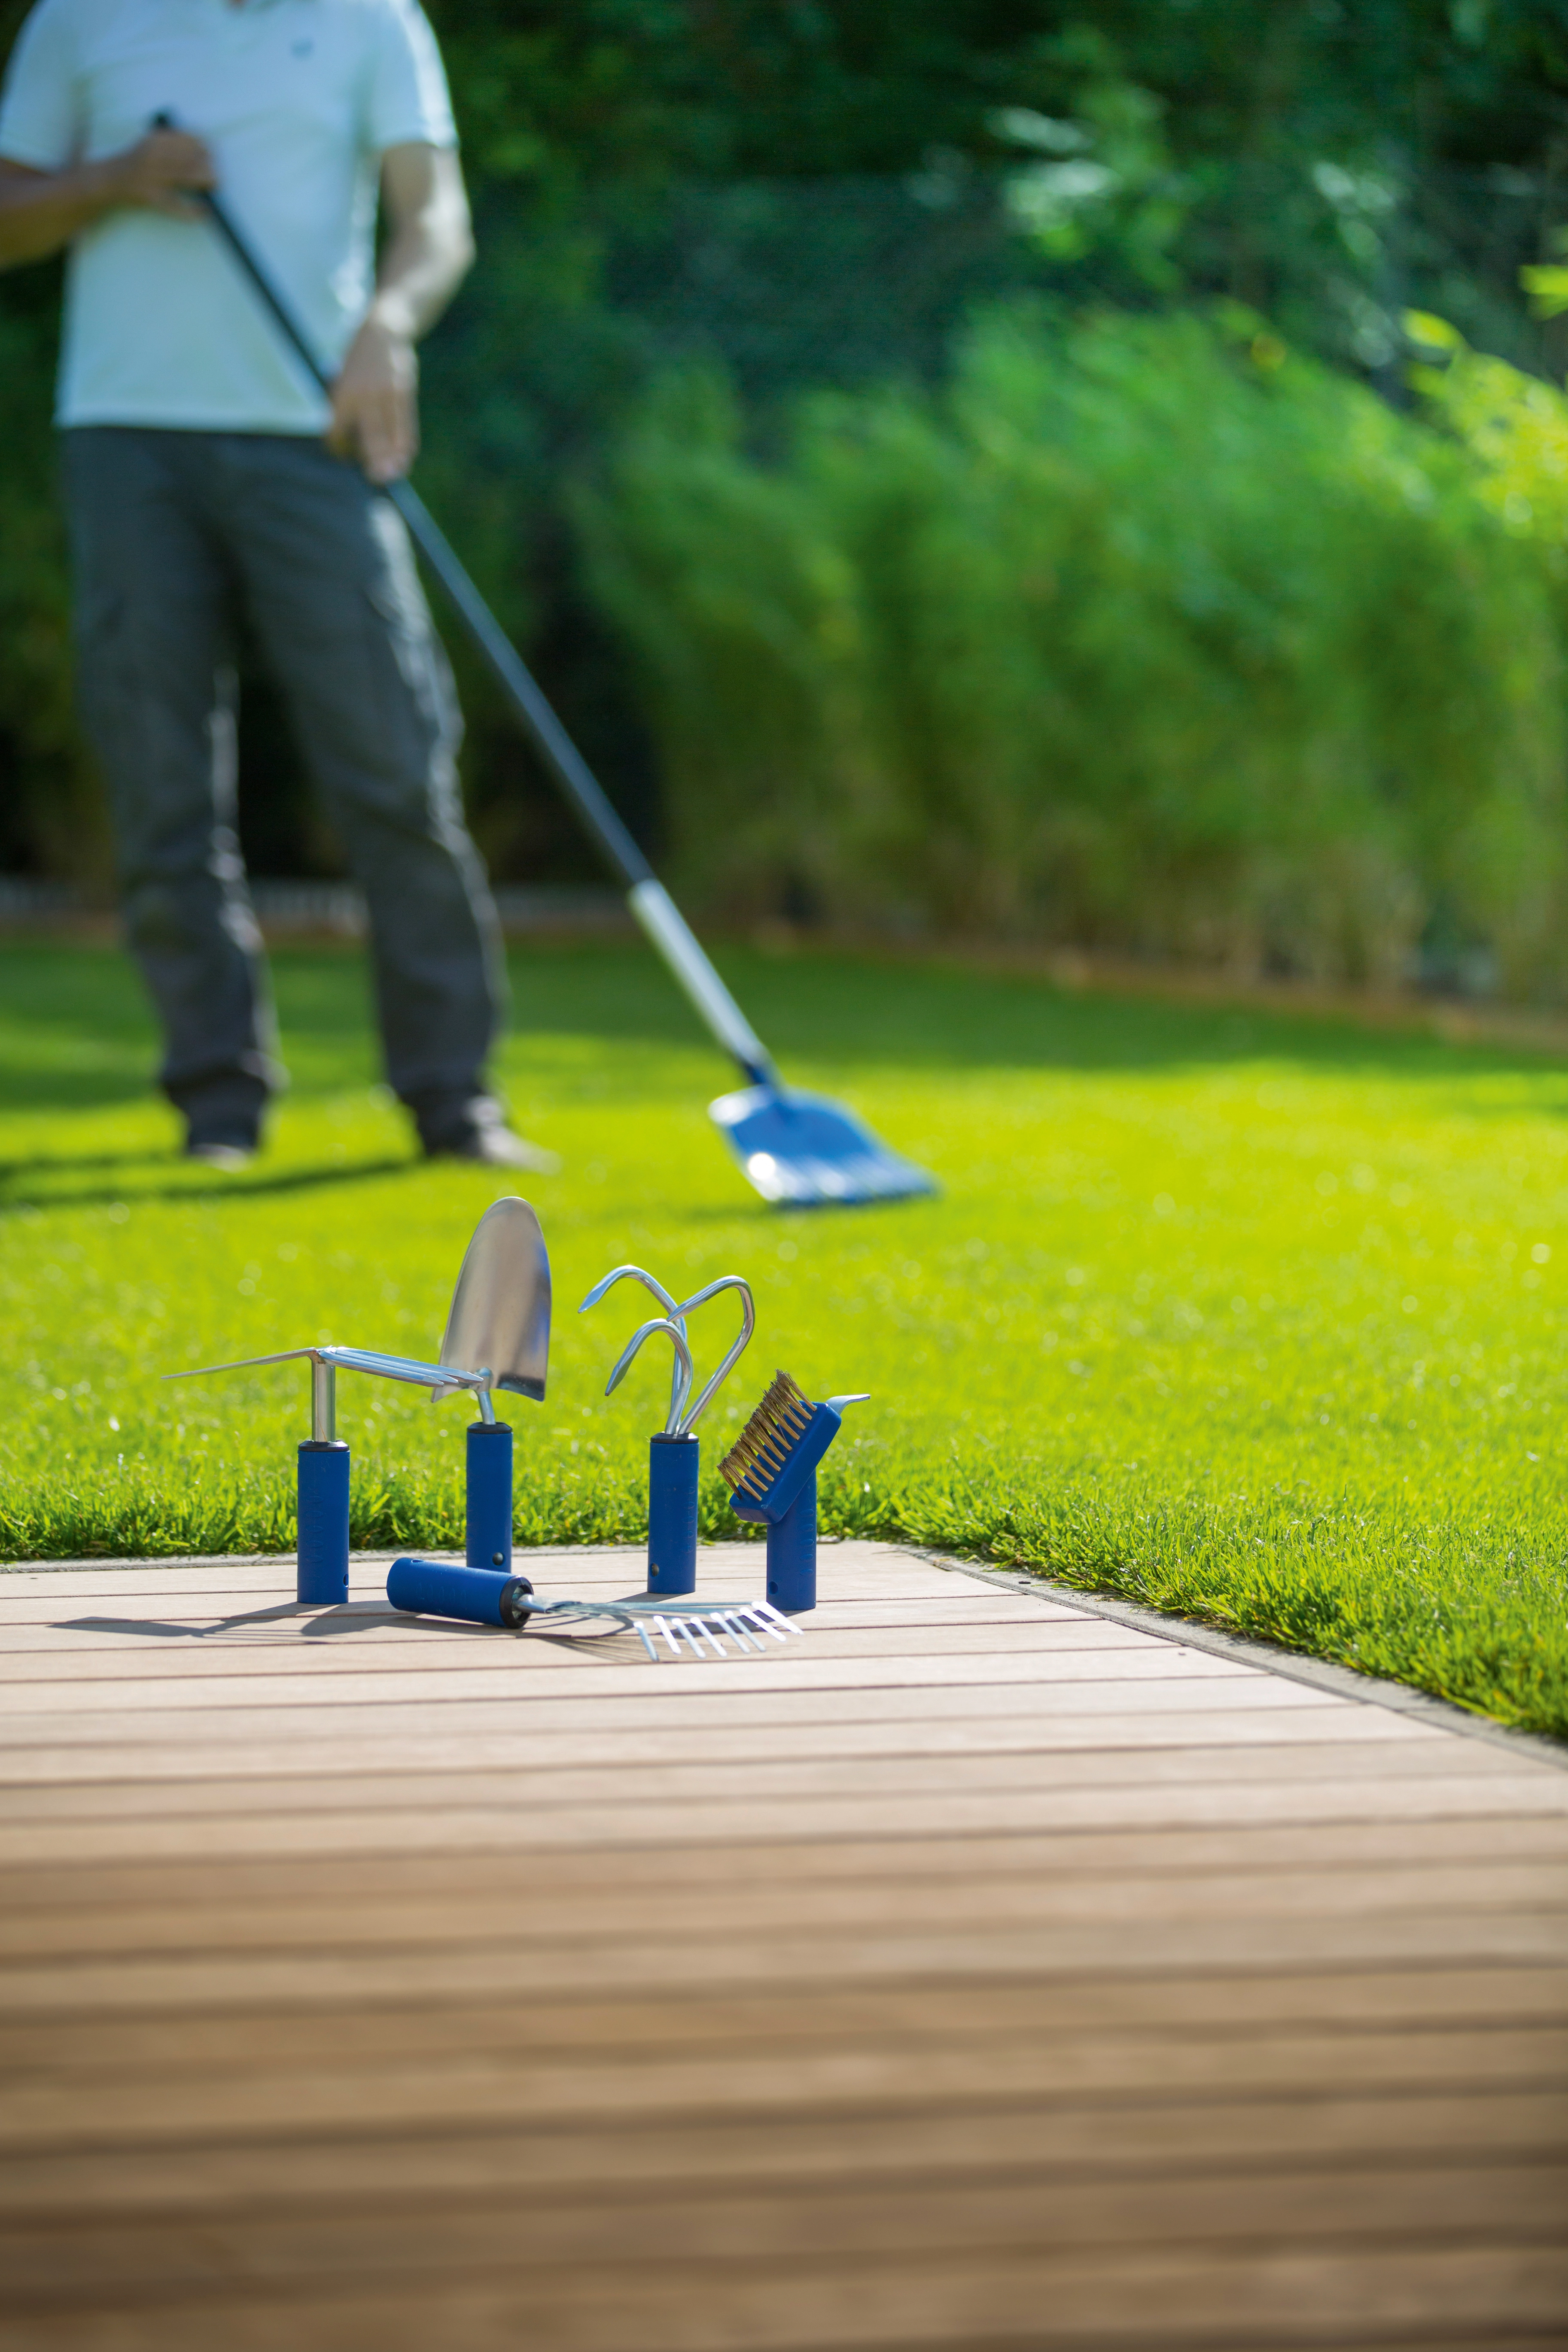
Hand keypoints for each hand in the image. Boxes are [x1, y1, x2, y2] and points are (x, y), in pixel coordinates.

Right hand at [105, 129, 215, 220]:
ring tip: (214, 186)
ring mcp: (151, 177)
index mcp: (154, 141)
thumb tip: (206, 147)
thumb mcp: (151, 144)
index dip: (203, 147)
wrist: (110, 179)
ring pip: (184, 177)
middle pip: (187, 158)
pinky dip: (192, 211)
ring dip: (203, 182)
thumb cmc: (137, 161)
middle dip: (207, 167)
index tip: (212, 154)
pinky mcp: (151, 197)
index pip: (185, 139)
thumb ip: (173, 142)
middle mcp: (152, 156)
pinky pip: (175, 206)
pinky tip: (205, 211)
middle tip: (217, 176)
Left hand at [328, 313, 417, 482]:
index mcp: (342, 393)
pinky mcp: (403, 391)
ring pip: (390, 431)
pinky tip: (407, 456)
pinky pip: (405, 422)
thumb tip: (345, 441)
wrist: (382, 329)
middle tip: (375, 478)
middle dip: (372, 458)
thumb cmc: (359, 362)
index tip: (340, 454)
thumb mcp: (344, 380)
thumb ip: (344, 408)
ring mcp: (385, 393)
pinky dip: (405, 441)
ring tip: (393, 474)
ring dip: (393, 456)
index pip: (336, 429)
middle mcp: (363, 395)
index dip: (336, 446)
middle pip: (368, 434)